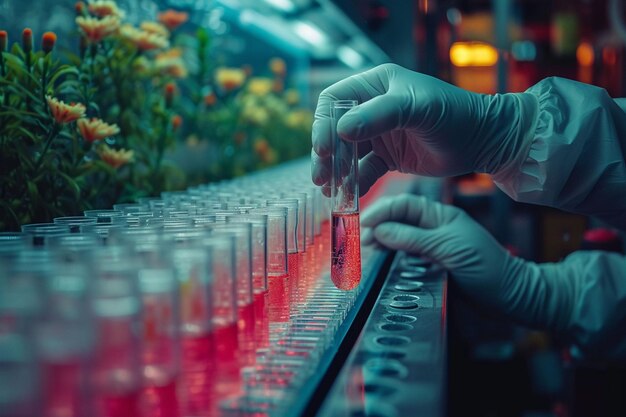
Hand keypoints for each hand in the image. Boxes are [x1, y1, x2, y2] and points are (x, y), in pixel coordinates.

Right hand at [311, 64, 536, 195]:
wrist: (482, 140)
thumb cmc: (453, 114)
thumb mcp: (416, 108)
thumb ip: (379, 115)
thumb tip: (341, 130)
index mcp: (376, 85)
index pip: (335, 100)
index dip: (323, 123)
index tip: (323, 147)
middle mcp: (372, 108)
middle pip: (334, 129)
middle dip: (325, 153)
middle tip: (321, 175)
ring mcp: (379, 134)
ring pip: (345, 153)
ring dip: (335, 170)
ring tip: (327, 189)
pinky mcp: (387, 157)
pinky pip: (363, 171)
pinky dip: (353, 184)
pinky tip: (346, 197)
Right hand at [363, 194, 625, 359]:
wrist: (509, 297)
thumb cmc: (487, 267)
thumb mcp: (449, 248)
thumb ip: (413, 238)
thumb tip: (380, 230)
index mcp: (440, 216)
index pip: (404, 206)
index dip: (382, 211)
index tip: (362, 223)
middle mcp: (432, 230)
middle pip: (396, 222)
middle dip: (375, 227)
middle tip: (357, 241)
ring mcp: (430, 250)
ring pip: (396, 241)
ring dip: (380, 244)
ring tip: (363, 251)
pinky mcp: (428, 269)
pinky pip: (403, 260)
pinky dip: (389, 260)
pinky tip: (379, 264)